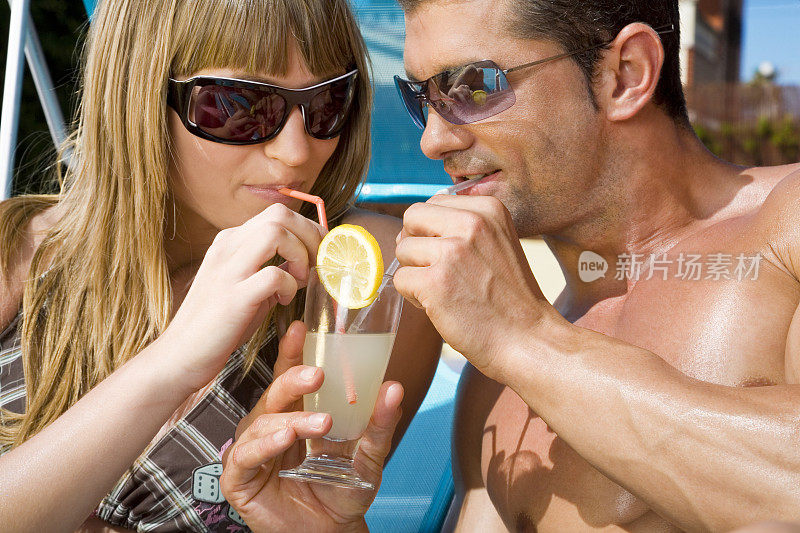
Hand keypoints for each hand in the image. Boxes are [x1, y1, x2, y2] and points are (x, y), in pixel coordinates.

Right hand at [161, 203, 325, 393]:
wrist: (179, 355)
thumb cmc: (217, 324)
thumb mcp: (248, 287)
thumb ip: (274, 270)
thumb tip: (306, 263)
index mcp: (231, 242)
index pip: (278, 214)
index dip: (307, 229)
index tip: (319, 253)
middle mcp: (228, 248)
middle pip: (280, 215)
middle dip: (310, 236)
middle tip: (316, 264)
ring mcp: (229, 270)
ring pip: (276, 232)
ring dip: (300, 254)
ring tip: (299, 279)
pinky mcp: (233, 296)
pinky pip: (274, 274)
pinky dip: (289, 285)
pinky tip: (283, 300)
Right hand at [220, 321, 403, 532]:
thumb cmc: (342, 492)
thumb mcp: (368, 457)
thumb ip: (378, 425)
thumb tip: (393, 389)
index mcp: (295, 415)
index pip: (290, 378)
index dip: (292, 352)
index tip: (301, 328)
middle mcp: (270, 427)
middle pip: (275, 393)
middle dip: (294, 379)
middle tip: (319, 375)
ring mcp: (252, 451)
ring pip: (262, 422)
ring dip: (291, 419)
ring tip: (319, 423)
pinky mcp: (239, 479)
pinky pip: (245, 456)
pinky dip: (264, 445)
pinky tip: (284, 440)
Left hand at [394, 195, 558, 379]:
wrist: (528, 339)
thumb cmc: (508, 297)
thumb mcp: (497, 242)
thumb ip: (462, 226)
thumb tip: (409, 228)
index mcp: (488, 208)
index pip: (433, 203)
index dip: (433, 232)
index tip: (455, 257)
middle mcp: (471, 222)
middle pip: (412, 218)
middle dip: (417, 245)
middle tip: (439, 271)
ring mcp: (452, 252)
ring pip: (402, 249)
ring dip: (416, 273)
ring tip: (444, 291)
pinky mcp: (435, 282)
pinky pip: (401, 279)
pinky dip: (414, 297)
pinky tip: (440, 307)